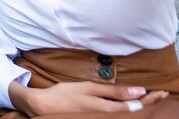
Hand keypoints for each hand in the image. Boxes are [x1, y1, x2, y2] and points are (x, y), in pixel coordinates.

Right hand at [10, 81, 168, 116]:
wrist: (44, 106)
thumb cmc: (65, 95)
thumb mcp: (89, 89)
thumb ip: (114, 91)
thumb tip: (138, 92)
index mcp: (107, 109)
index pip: (135, 105)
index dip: (149, 99)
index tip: (160, 93)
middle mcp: (106, 116)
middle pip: (132, 110)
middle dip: (148, 102)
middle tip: (160, 94)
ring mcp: (99, 116)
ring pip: (125, 112)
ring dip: (137, 104)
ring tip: (148, 97)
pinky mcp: (94, 115)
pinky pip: (115, 112)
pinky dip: (124, 106)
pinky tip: (126, 102)